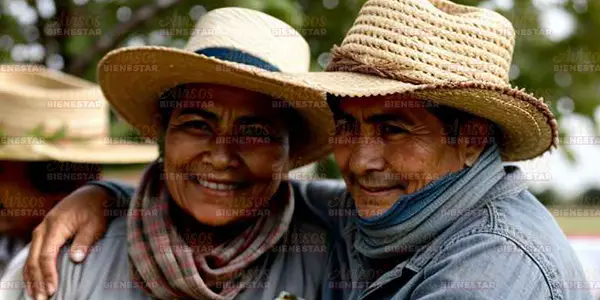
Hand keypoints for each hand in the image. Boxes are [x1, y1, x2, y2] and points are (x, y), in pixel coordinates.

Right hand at [23, 185, 112, 299]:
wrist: (91, 195)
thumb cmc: (95, 211)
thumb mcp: (95, 225)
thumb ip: (84, 241)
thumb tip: (75, 259)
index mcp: (55, 226)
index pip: (47, 255)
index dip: (48, 274)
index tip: (52, 290)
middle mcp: (43, 229)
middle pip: (34, 259)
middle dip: (37, 281)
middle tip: (42, 299)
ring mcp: (41, 231)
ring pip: (30, 258)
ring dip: (31, 278)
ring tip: (36, 296)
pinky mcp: (43, 234)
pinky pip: (32, 254)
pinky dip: (31, 270)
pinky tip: (33, 282)